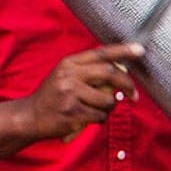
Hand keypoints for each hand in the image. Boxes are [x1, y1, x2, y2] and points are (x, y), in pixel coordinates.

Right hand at [24, 44, 143, 139]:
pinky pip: (100, 116)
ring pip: (108, 99)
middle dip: (127, 84)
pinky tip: (88, 119)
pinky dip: (100, 119)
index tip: (140, 50)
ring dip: (109, 108)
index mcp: (69, 63)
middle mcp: (70, 75)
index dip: (122, 51)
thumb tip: (122, 71)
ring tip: (97, 110)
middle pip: (110, 73)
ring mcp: (71, 94)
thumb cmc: (54, 97)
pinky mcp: (73, 112)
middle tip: (134, 95)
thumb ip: (89, 71)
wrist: (30, 116)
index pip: (101, 53)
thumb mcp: (65, 76)